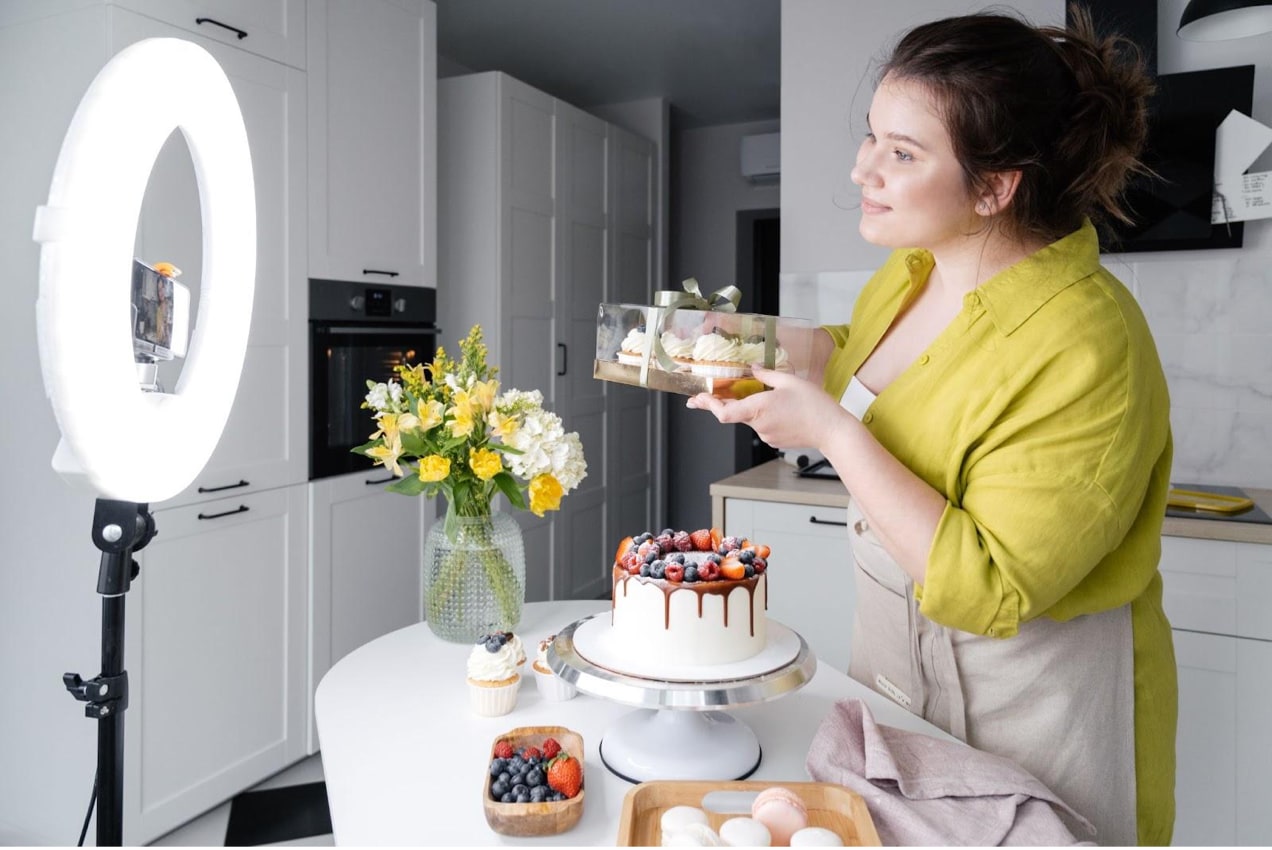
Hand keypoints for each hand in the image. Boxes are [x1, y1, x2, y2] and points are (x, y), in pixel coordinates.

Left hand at [686, 366, 841, 449]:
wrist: (833, 431)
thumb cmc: (815, 406)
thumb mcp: (791, 381)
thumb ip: (767, 374)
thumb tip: (754, 368)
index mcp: (759, 408)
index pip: (724, 412)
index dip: (708, 405)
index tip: (697, 398)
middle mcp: (759, 425)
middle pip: (734, 413)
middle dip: (725, 402)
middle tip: (710, 392)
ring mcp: (766, 435)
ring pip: (750, 418)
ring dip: (750, 407)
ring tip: (768, 396)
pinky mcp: (774, 440)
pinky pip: (762, 425)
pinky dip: (763, 415)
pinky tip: (779, 408)